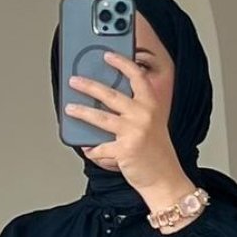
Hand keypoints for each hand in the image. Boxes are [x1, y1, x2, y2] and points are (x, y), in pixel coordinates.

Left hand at [64, 49, 193, 202]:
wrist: (166, 180)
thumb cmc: (158, 154)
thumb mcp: (152, 125)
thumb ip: (135, 111)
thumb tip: (104, 103)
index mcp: (152, 105)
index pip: (137, 76)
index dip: (121, 63)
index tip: (107, 56)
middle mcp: (144, 115)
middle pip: (111, 94)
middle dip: (89, 86)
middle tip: (74, 80)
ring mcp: (134, 132)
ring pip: (100, 117)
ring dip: (82, 112)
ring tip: (70, 108)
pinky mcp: (124, 150)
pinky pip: (100, 147)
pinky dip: (92, 150)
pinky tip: (88, 148)